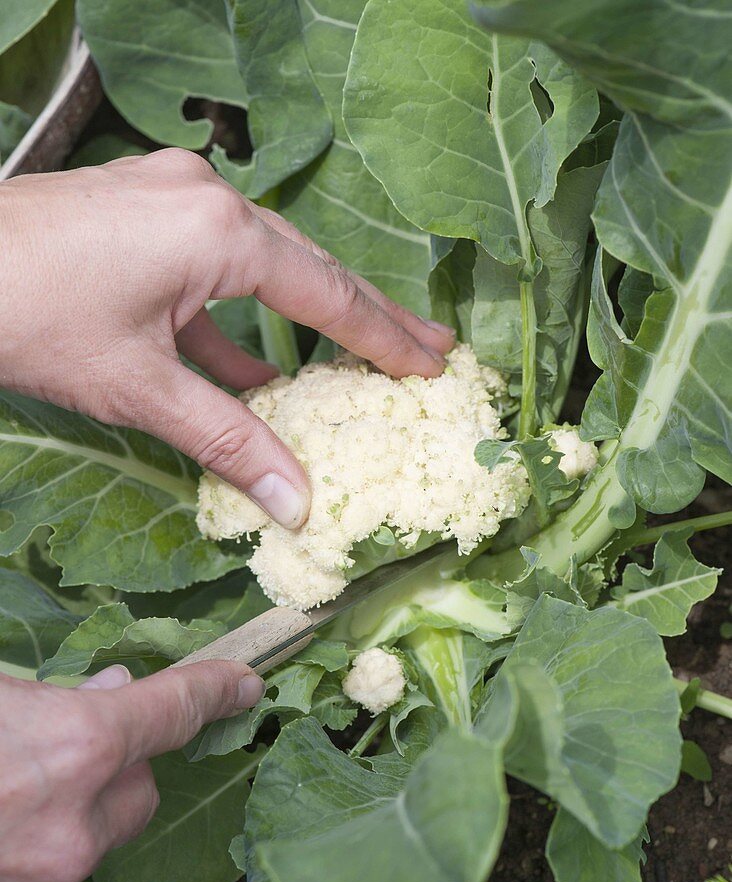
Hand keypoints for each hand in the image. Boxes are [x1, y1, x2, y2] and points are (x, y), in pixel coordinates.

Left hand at [0, 149, 453, 528]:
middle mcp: (203, 200)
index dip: (385, 337)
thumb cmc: (26, 315)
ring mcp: (168, 200)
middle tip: (430, 347)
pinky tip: (266, 368)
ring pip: (263, 266)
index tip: (433, 365)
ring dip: (308, 316)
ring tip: (364, 353)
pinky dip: (240, 322)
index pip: (328, 294)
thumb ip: (228, 442)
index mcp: (217, 231)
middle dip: (368, 316)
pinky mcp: (139, 217)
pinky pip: (211, 271)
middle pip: (309, 268)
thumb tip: (294, 502)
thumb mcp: (141, 389)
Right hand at [0, 661, 262, 881]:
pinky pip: (51, 871)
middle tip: (62, 746)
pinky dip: (36, 848)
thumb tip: (113, 691)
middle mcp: (76, 824)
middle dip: (119, 767)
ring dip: (75, 812)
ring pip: (97, 836)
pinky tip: (0, 823)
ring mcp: (45, 878)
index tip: (242, 687)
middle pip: (143, 791)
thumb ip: (63, 696)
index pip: (174, 712)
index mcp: (78, 748)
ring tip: (15, 786)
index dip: (214, 691)